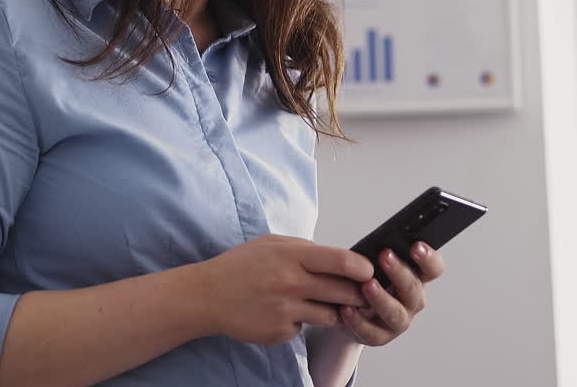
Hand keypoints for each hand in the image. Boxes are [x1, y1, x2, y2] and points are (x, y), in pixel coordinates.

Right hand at [196, 235, 374, 345]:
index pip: (341, 261)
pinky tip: (285, 311)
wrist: (207, 296)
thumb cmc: (242, 266)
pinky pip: (305, 328)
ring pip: (330, 315)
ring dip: (334, 310)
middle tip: (362, 292)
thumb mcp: (273, 243)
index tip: (369, 271)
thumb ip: (307, 249)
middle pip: (343, 292)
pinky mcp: (280, 333)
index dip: (362, 268)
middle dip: (358, 293)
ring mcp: (285, 311)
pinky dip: (303, 321)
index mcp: (291, 256)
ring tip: (324, 301)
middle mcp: (291, 284)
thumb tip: (340, 257)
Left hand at [337, 242, 444, 345]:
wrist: (348, 310)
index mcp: (417, 278)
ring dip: (382, 298)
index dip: (428, 258)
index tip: (416, 245)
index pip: (433, 269)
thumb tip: (373, 244)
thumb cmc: (365, 278)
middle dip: (399, 271)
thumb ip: (378, 255)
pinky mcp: (381, 337)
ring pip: (395, 312)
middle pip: (413, 288)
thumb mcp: (373, 263)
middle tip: (385, 255)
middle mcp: (413, 301)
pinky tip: (347, 308)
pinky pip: (371, 332)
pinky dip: (358, 321)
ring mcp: (399, 321)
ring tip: (367, 285)